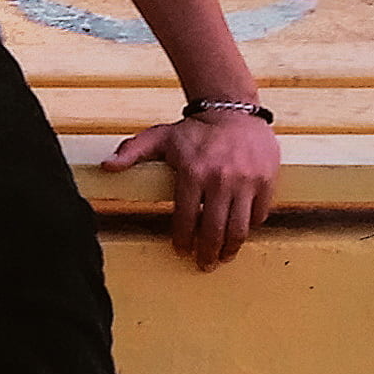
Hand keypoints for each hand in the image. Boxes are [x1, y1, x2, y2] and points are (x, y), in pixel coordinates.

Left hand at [100, 108, 280, 267]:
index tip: (181, 250)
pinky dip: (251, 226)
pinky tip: (240, 231)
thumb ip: (132, 152)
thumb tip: (107, 166)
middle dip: (207, 253)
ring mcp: (246, 181)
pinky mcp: (266, 180)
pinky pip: (260, 214)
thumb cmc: (194, 129)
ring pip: (239, 228)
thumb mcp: (160, 137)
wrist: (232, 110)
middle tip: (204, 264)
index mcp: (193, 173)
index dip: (182, 240)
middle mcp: (221, 179)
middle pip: (214, 230)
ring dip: (230, 248)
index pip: (186, 219)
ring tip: (224, 256)